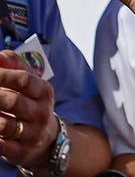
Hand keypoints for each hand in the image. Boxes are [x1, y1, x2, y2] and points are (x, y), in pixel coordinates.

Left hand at [0, 50, 57, 169]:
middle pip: (13, 101)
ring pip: (4, 125)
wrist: (45, 139)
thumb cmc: (30, 104)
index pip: (23, 79)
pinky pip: (1, 146)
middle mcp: (42, 112)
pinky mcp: (22, 152)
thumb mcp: (29, 84)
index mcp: (44, 92)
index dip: (2, 75)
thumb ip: (14, 66)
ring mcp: (33, 133)